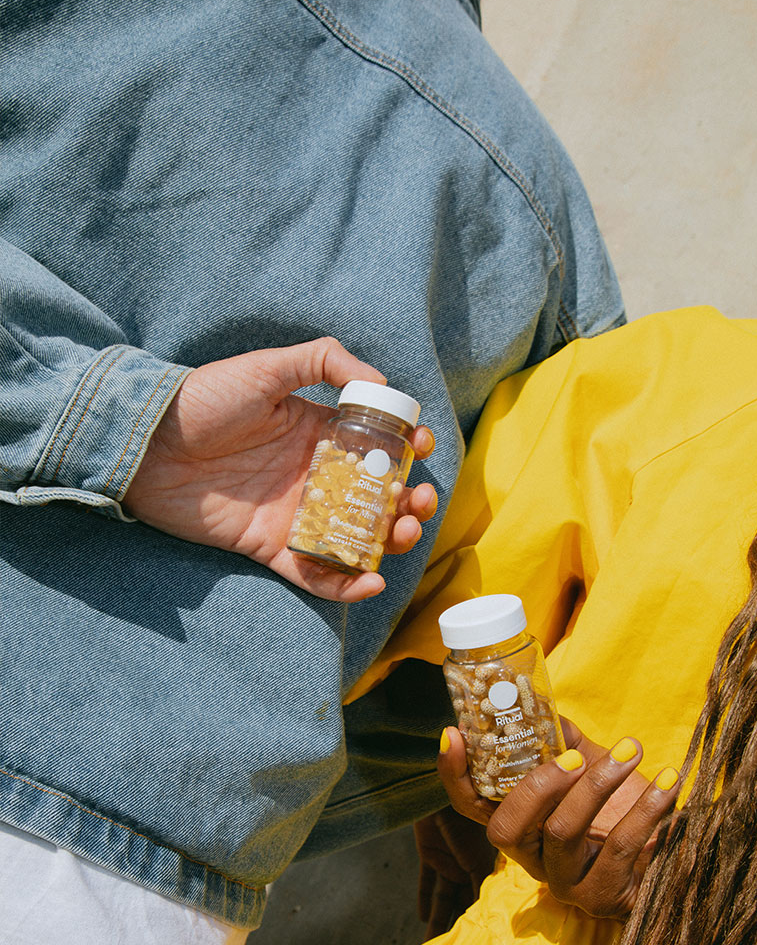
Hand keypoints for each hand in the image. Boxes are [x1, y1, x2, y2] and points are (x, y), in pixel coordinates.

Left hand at [124, 338, 436, 600]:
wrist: (148, 442)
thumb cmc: (205, 399)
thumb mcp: (267, 367)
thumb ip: (322, 360)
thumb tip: (380, 383)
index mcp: (320, 434)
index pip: (378, 446)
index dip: (407, 448)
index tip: (421, 447)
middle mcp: (315, 476)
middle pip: (377, 497)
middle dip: (409, 502)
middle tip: (418, 502)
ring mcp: (296, 514)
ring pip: (357, 536)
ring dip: (389, 541)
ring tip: (403, 532)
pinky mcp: (272, 547)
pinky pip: (316, 572)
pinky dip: (347, 584)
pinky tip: (372, 579)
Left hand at [413, 807, 496, 938]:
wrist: (439, 794)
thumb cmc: (465, 822)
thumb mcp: (477, 858)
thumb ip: (480, 884)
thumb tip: (486, 916)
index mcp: (484, 868)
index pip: (482, 900)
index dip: (481, 921)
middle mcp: (468, 868)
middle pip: (462, 903)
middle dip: (459, 925)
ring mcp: (448, 862)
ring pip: (442, 899)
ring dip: (437, 920)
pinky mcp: (429, 855)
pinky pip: (426, 882)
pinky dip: (423, 899)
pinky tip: (421, 918)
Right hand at [437, 719, 679, 917]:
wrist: (681, 856)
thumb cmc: (626, 809)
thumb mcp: (591, 770)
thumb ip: (563, 742)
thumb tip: (542, 705)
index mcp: (522, 827)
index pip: (472, 806)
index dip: (455, 774)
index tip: (453, 732)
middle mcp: (534, 860)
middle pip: (505, 829)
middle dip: (537, 784)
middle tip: (575, 757)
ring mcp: (566, 883)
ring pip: (562, 832)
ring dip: (598, 783)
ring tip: (632, 749)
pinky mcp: (606, 896)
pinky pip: (620, 846)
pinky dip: (647, 806)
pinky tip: (669, 781)